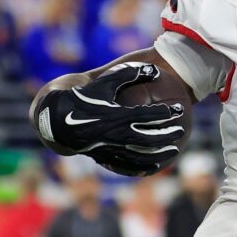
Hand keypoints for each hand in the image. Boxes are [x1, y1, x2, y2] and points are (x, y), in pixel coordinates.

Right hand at [35, 61, 184, 176]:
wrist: (55, 120)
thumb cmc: (82, 97)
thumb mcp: (103, 82)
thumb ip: (128, 74)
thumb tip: (154, 70)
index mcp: (115, 115)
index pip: (147, 115)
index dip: (165, 113)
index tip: (179, 109)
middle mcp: (114, 134)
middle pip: (148, 138)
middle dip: (167, 135)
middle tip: (181, 131)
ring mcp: (109, 148)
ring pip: (140, 155)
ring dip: (159, 153)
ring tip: (174, 150)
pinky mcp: (104, 157)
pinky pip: (127, 165)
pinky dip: (143, 167)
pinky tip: (156, 166)